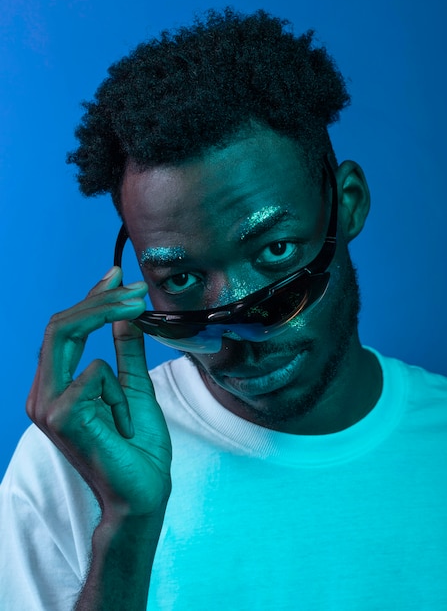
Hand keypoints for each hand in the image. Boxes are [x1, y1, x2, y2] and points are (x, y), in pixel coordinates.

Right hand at [27, 266, 171, 519]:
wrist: (142, 493)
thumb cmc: (137, 447)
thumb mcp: (134, 387)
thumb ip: (127, 352)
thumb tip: (127, 316)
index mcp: (57, 386)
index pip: (65, 331)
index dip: (91, 300)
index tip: (119, 276)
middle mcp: (44, 393)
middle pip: (60, 326)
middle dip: (100, 301)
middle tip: (136, 290)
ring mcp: (47, 405)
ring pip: (67, 336)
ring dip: (108, 328)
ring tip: (140, 327)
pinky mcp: (60, 416)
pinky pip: (92, 373)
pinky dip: (117, 391)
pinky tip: (121, 422)